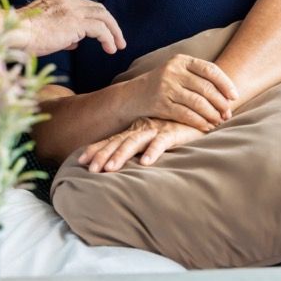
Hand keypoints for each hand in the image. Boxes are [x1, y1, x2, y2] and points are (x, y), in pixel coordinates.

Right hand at [7, 0, 125, 56]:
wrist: (14, 33)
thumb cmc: (20, 36)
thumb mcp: (42, 30)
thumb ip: (59, 33)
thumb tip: (74, 42)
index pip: (82, 5)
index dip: (93, 18)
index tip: (99, 33)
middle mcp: (65, 0)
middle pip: (96, 7)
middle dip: (110, 23)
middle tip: (117, 38)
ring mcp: (71, 9)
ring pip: (103, 16)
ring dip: (113, 31)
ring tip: (118, 45)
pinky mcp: (75, 22)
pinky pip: (100, 29)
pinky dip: (108, 38)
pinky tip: (110, 49)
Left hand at [78, 117, 204, 171]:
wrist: (200, 110)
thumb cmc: (176, 127)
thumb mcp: (154, 137)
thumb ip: (140, 146)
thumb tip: (121, 163)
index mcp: (135, 130)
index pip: (111, 140)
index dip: (96, 149)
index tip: (80, 160)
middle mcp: (141, 128)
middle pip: (117, 143)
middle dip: (102, 156)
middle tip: (90, 170)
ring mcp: (156, 129)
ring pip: (134, 142)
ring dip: (121, 155)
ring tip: (110, 169)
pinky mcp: (173, 131)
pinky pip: (162, 142)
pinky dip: (153, 151)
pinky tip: (146, 163)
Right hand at [124, 54, 237, 131]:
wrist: (134, 95)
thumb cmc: (164, 84)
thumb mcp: (178, 71)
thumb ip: (199, 76)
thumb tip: (229, 92)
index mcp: (181, 60)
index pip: (210, 70)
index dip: (225, 84)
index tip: (235, 96)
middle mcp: (173, 71)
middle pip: (206, 88)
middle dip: (221, 103)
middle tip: (228, 114)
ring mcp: (166, 87)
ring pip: (198, 103)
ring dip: (212, 114)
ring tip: (219, 121)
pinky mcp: (161, 103)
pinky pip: (186, 114)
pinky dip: (199, 122)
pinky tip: (206, 126)